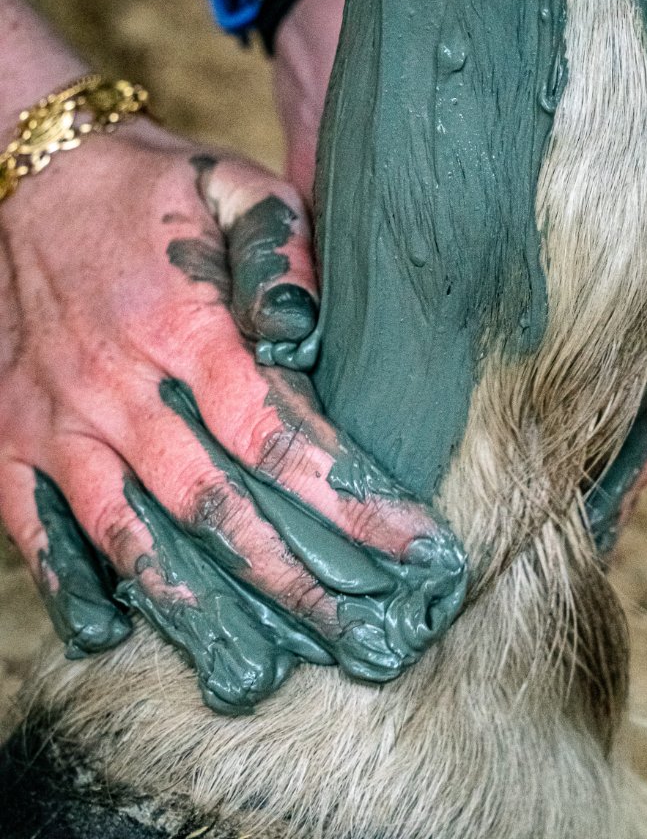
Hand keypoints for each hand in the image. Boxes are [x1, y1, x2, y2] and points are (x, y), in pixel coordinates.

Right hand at [0, 0, 464, 712]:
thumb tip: (315, 332)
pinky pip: (34, 530)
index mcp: (182, 329)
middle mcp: (117, 390)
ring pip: (130, 538)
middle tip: (366, 638)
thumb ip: (284, 254)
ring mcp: (56, 423)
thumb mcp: (234, 189)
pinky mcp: (6, 438)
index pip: (280, 436)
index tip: (414, 548)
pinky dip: (71, 585)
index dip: (349, 499)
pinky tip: (114, 636)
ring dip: (199, 609)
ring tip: (262, 670)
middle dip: (297, 582)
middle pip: (218, 509)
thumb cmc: (150, 188)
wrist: (26, 168)